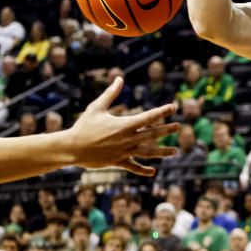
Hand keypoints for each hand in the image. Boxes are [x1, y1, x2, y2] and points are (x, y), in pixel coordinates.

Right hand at [66, 77, 180, 175]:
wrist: (71, 148)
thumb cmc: (83, 126)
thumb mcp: (96, 107)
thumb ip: (111, 94)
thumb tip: (119, 78)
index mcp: (125, 125)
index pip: (149, 117)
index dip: (162, 111)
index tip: (174, 107)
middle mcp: (127, 139)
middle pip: (153, 134)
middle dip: (167, 130)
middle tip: (179, 127)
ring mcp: (124, 152)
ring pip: (148, 153)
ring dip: (162, 152)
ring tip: (175, 151)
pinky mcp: (118, 162)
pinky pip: (134, 167)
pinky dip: (143, 170)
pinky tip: (153, 172)